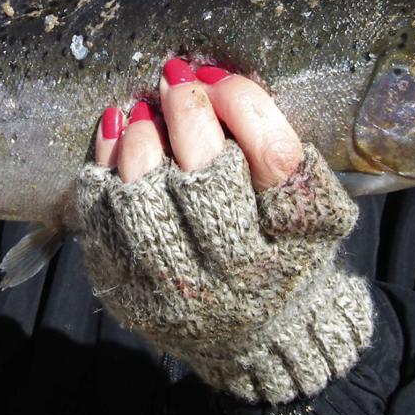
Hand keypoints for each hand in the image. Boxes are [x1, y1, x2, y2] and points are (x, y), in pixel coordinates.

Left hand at [76, 58, 372, 402]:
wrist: (260, 337)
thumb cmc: (285, 252)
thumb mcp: (313, 208)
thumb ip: (281, 149)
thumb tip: (216, 80)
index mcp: (295, 239)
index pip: (274, 157)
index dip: (244, 104)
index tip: (222, 77)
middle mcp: (238, 271)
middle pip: (204, 176)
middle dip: (187, 111)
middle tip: (177, 78)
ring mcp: (178, 288)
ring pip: (143, 199)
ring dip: (140, 140)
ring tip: (144, 111)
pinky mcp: (129, 292)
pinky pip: (100, 219)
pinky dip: (104, 168)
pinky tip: (116, 136)